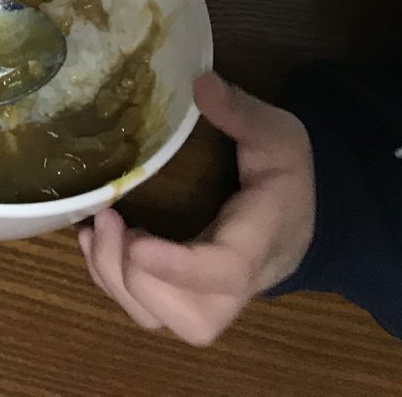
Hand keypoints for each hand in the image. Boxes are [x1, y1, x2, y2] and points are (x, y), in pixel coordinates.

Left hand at [79, 71, 314, 344]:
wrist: (306, 214)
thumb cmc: (287, 173)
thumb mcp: (278, 133)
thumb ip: (242, 112)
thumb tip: (200, 82)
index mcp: (264, 238)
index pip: (225, 271)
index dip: (177, 265)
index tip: (134, 237)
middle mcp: (240, 282)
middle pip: (191, 316)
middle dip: (135, 276)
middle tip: (107, 221)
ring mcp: (213, 296)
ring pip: (162, 319)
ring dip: (116, 280)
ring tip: (96, 229)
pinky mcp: (187, 294)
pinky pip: (147, 308)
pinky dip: (112, 280)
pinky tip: (94, 240)